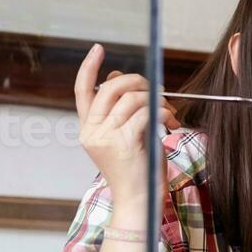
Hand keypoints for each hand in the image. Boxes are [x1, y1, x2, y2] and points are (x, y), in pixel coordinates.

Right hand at [75, 43, 180, 207]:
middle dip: (137, 81)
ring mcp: (105, 137)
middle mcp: (91, 132)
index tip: (98, 50)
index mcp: (88, 130)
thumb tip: (117, 78)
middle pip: (110, 88)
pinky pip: (146, 112)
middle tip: (156, 90)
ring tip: (168, 112)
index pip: (82, 91)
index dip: (88, 68)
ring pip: (131, 98)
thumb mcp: (126, 136)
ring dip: (156, 99)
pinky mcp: (124, 142)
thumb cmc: (137, 170)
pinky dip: (162, 112)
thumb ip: (120, 110)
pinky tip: (170, 122)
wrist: (140, 201)